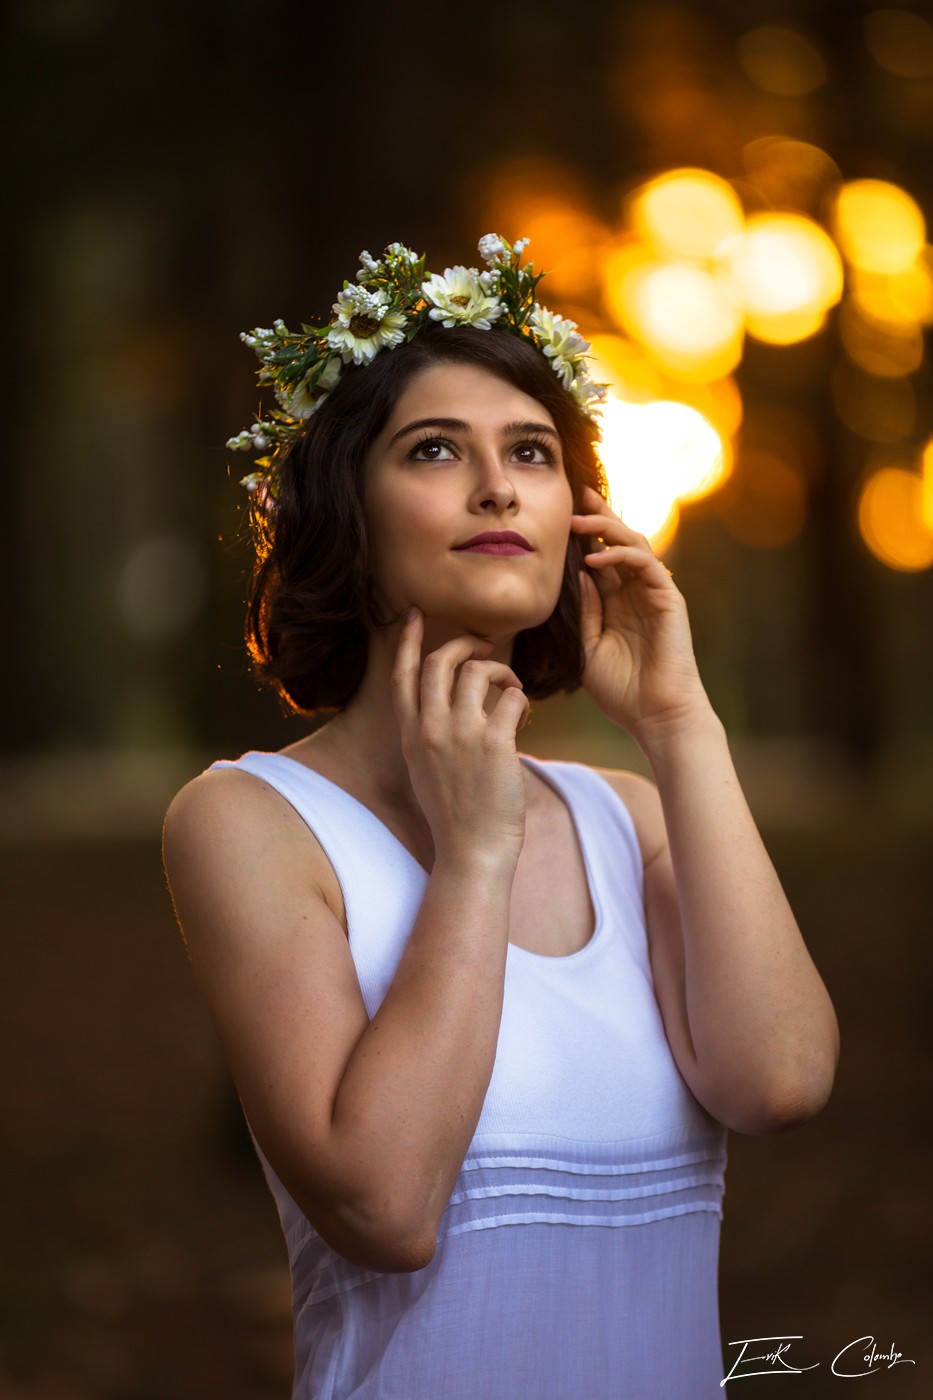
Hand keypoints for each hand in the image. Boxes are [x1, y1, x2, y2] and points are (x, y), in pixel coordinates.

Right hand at [391, 608, 529, 867]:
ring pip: (478, 671)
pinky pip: (512, 697)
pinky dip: (521, 700)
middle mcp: (430, 729)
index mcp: (410, 735)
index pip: (401, 674)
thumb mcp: (426, 772)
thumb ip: (431, 736)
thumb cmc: (457, 817)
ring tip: (512, 689)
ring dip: (501, 671)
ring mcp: (461, 735)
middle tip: (485, 645)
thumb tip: (454, 703)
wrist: (473, 853)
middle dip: (464, 643)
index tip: (414, 614)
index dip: (407, 639)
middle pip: (439, 661)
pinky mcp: (494, 744)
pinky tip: (522, 720)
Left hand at [571, 486, 711, 744]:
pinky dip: (622, 555)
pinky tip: (596, 557)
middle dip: (599, 516)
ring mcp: (655, 594)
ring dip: (607, 528)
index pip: (599, 558)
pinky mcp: (669, 599)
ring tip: (578, 520)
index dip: (583, 535)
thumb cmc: (622, 691)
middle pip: (619, 541)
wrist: (656, 716)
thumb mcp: (588, 648)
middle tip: (576, 494)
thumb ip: (585, 612)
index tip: (559, 516)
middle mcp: (637, 593)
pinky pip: (646, 565)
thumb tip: (579, 574)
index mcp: (617, 603)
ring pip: (635, 545)